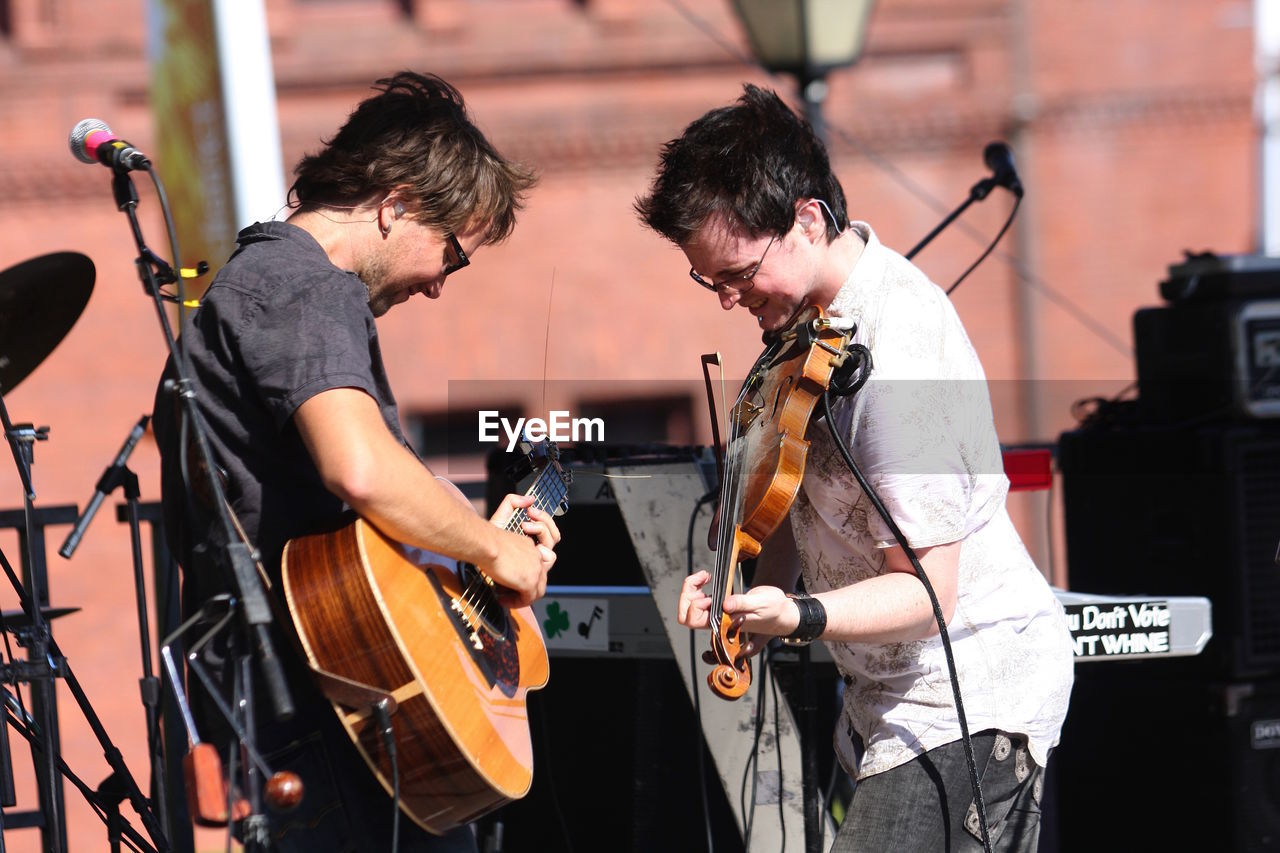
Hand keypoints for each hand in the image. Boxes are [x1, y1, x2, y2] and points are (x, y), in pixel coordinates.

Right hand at [486, 493, 559, 607]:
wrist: (485, 543)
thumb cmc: (487, 534)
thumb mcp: (502, 515)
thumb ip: (513, 503)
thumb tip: (529, 498)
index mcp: (530, 545)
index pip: (543, 558)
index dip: (532, 568)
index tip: (515, 574)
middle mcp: (536, 557)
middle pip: (543, 576)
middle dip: (529, 585)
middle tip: (511, 589)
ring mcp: (535, 569)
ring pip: (539, 589)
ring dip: (524, 596)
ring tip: (508, 597)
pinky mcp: (530, 582)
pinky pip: (528, 598)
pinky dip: (517, 602)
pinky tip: (503, 599)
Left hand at [679, 571, 795, 661]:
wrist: (781, 611)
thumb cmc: (773, 611)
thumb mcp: (760, 604)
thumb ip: (742, 603)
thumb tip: (724, 604)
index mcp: (723, 624)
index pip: (694, 620)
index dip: (694, 605)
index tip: (708, 594)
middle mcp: (716, 620)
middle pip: (685, 614)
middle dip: (687, 595)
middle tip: (701, 579)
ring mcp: (716, 612)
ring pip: (689, 605)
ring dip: (691, 588)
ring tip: (705, 576)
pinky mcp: (719, 604)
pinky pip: (698, 597)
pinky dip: (697, 585)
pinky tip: (708, 577)